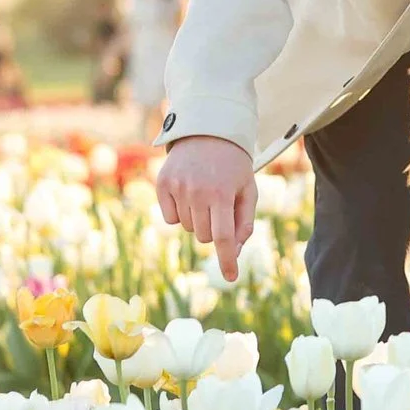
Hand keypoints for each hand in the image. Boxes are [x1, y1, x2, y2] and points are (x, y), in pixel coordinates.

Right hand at [155, 135, 257, 280]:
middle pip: (204, 237)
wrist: (208, 132)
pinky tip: (188, 193)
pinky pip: (170, 219)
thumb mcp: (247, 190)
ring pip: (187, 228)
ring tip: (204, 194)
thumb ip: (244, 222)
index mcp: (223, 194)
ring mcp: (178, 188)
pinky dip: (179, 213)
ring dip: (197, 219)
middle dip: (214, 229)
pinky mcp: (162, 184)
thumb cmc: (233, 166)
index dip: (227, 260)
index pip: (224, 238)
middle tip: (219, 205)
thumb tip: (234, 252)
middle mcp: (198, 192)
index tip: (231, 278)